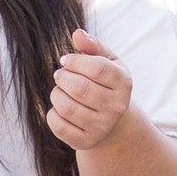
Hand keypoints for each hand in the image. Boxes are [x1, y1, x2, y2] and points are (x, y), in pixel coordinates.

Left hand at [47, 26, 131, 151]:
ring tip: (60, 91)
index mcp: (123, 83)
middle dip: (62, 77)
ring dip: (56, 94)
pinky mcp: (85, 142)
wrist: (111, 122)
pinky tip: (59, 109)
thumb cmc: (105, 84)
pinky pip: (59, 126)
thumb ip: (93, 46)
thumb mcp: (106, 62)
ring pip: (67, 107)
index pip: (97, 68)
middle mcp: (116, 107)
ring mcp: (102, 127)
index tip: (65, 61)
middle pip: (80, 88)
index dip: (75, 61)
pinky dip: (53, 114)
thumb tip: (77, 34)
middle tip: (60, 75)